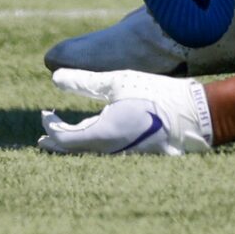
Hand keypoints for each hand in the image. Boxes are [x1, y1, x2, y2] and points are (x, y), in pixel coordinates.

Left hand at [37, 69, 213, 155]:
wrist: (192, 115)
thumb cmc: (154, 94)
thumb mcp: (117, 81)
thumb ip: (84, 81)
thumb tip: (55, 77)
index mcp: (103, 135)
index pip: (65, 138)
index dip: (51, 127)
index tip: (45, 113)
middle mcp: (110, 152)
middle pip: (74, 150)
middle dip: (57, 142)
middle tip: (42, 137)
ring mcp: (122, 156)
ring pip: (89, 152)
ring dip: (74, 143)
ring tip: (64, 136)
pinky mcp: (133, 154)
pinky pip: (104, 151)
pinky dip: (92, 143)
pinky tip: (93, 133)